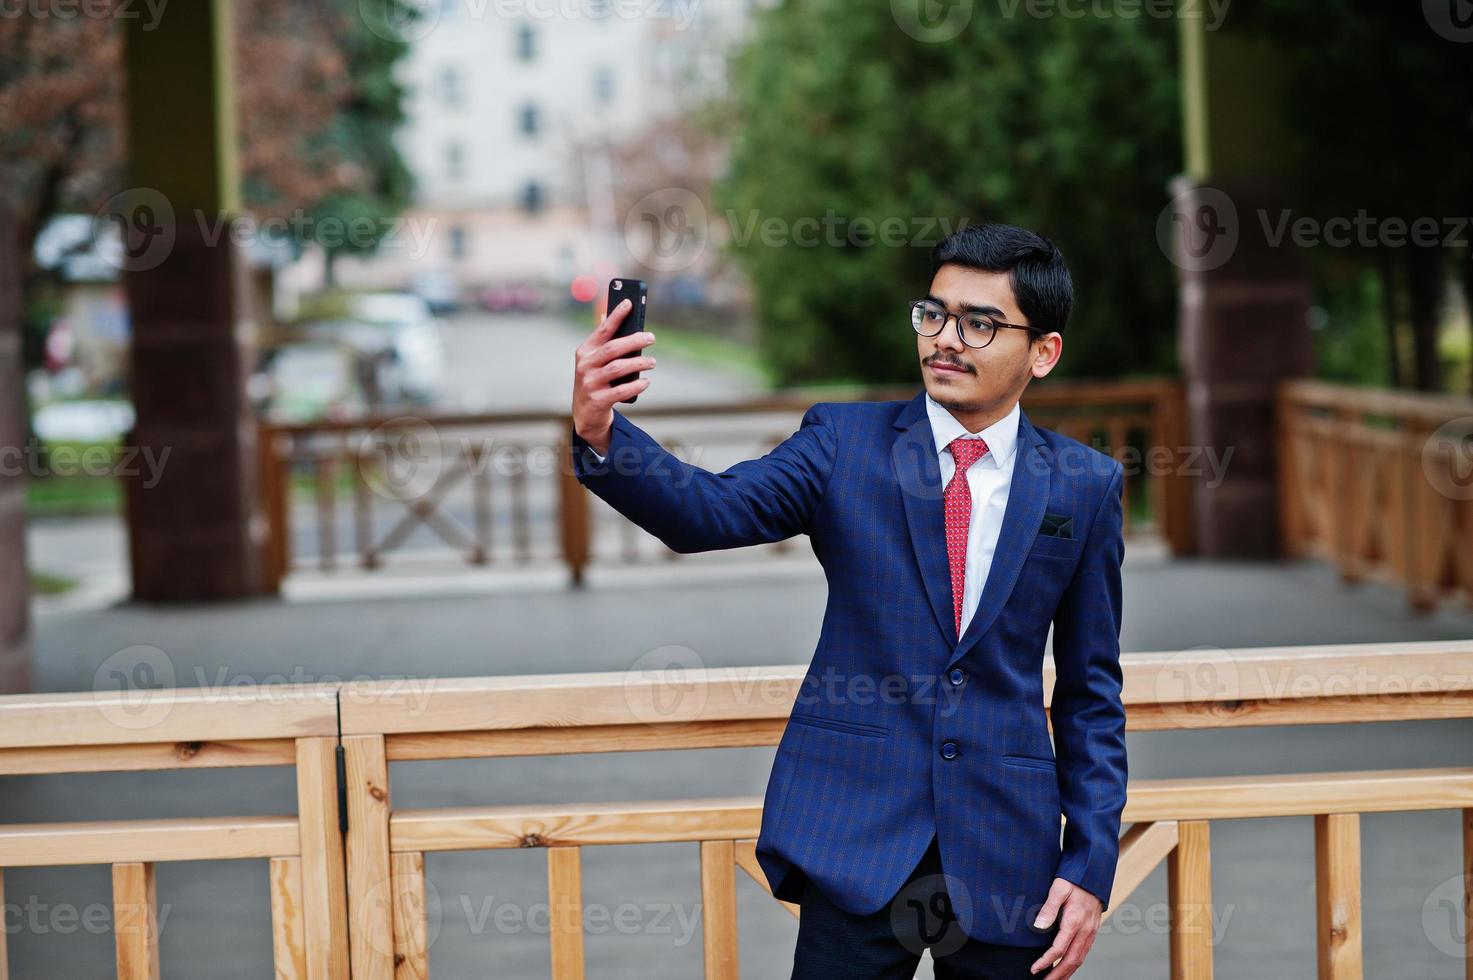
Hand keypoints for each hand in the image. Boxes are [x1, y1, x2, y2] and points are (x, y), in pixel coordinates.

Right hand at [572, 297, 656, 454]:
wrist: (586, 414)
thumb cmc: (596, 381)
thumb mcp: (595, 361)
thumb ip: (604, 342)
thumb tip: (610, 316)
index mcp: (585, 351)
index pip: (602, 330)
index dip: (616, 316)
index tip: (629, 303)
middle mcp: (585, 365)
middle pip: (613, 348)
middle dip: (634, 341)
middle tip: (651, 337)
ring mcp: (590, 383)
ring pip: (618, 368)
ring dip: (638, 363)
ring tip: (652, 362)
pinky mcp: (598, 400)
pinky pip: (621, 391)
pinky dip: (636, 385)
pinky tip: (646, 382)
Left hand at [1028, 878, 1101, 976]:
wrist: (1094, 876)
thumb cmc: (1074, 880)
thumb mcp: (1058, 888)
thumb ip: (1048, 908)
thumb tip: (1038, 926)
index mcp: (1075, 921)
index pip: (1059, 948)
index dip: (1046, 961)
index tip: (1034, 969)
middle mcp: (1085, 930)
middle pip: (1072, 960)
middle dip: (1058, 975)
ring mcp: (1091, 932)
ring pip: (1080, 959)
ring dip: (1067, 972)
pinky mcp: (1092, 931)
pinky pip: (1084, 952)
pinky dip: (1075, 964)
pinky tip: (1067, 967)